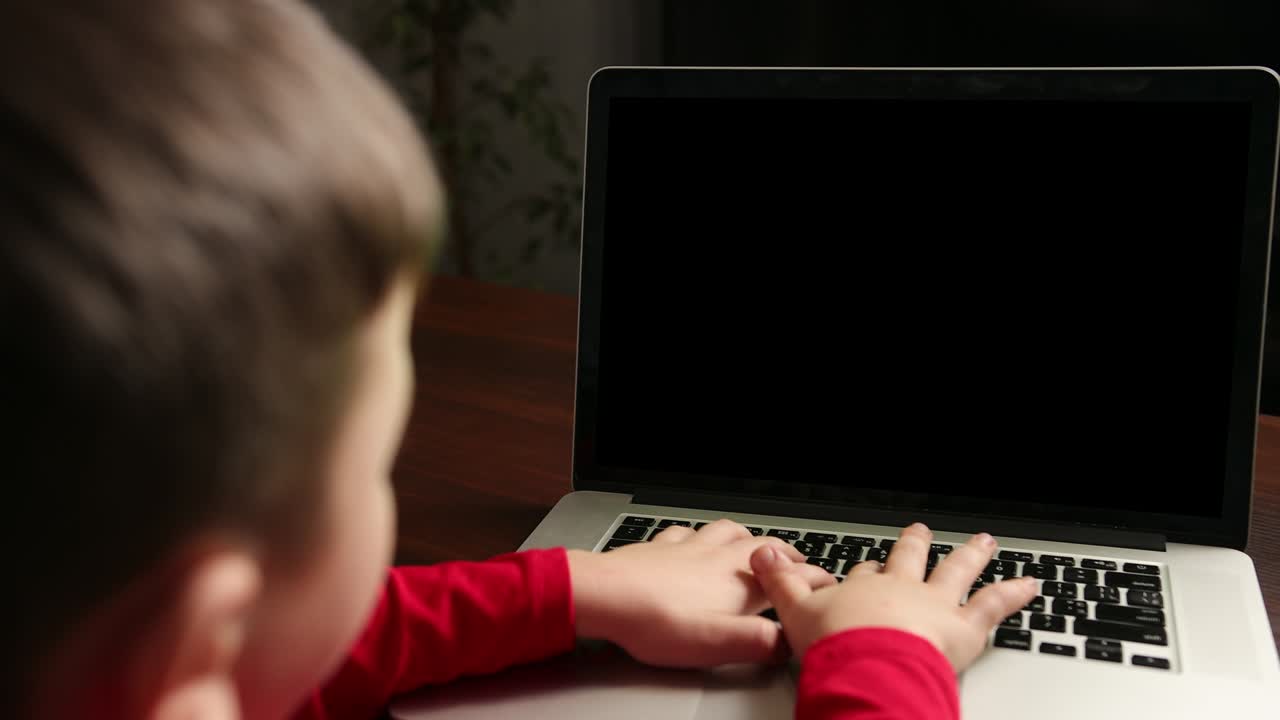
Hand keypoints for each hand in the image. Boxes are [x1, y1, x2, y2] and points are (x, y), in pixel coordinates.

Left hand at [568, 519, 835, 666]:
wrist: (607, 595)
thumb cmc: (657, 621)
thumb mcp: (717, 645)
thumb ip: (759, 643)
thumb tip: (789, 643)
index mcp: (739, 581)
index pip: (790, 575)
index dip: (814, 580)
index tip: (829, 585)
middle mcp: (718, 557)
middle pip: (764, 545)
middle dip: (786, 553)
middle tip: (799, 560)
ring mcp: (689, 547)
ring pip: (728, 530)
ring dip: (747, 535)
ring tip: (754, 542)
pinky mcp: (660, 546)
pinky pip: (686, 531)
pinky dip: (698, 534)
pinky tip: (692, 538)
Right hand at [750, 523, 1038, 670]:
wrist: (870, 668)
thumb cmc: (838, 648)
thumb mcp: (796, 613)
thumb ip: (781, 585)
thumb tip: (759, 556)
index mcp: (863, 589)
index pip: (865, 573)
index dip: (867, 570)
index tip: (869, 568)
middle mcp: (903, 589)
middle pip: (912, 559)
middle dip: (916, 545)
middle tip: (922, 532)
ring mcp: (935, 605)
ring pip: (957, 572)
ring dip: (972, 554)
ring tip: (985, 542)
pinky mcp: (964, 628)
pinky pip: (994, 605)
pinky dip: (1014, 593)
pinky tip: (1030, 584)